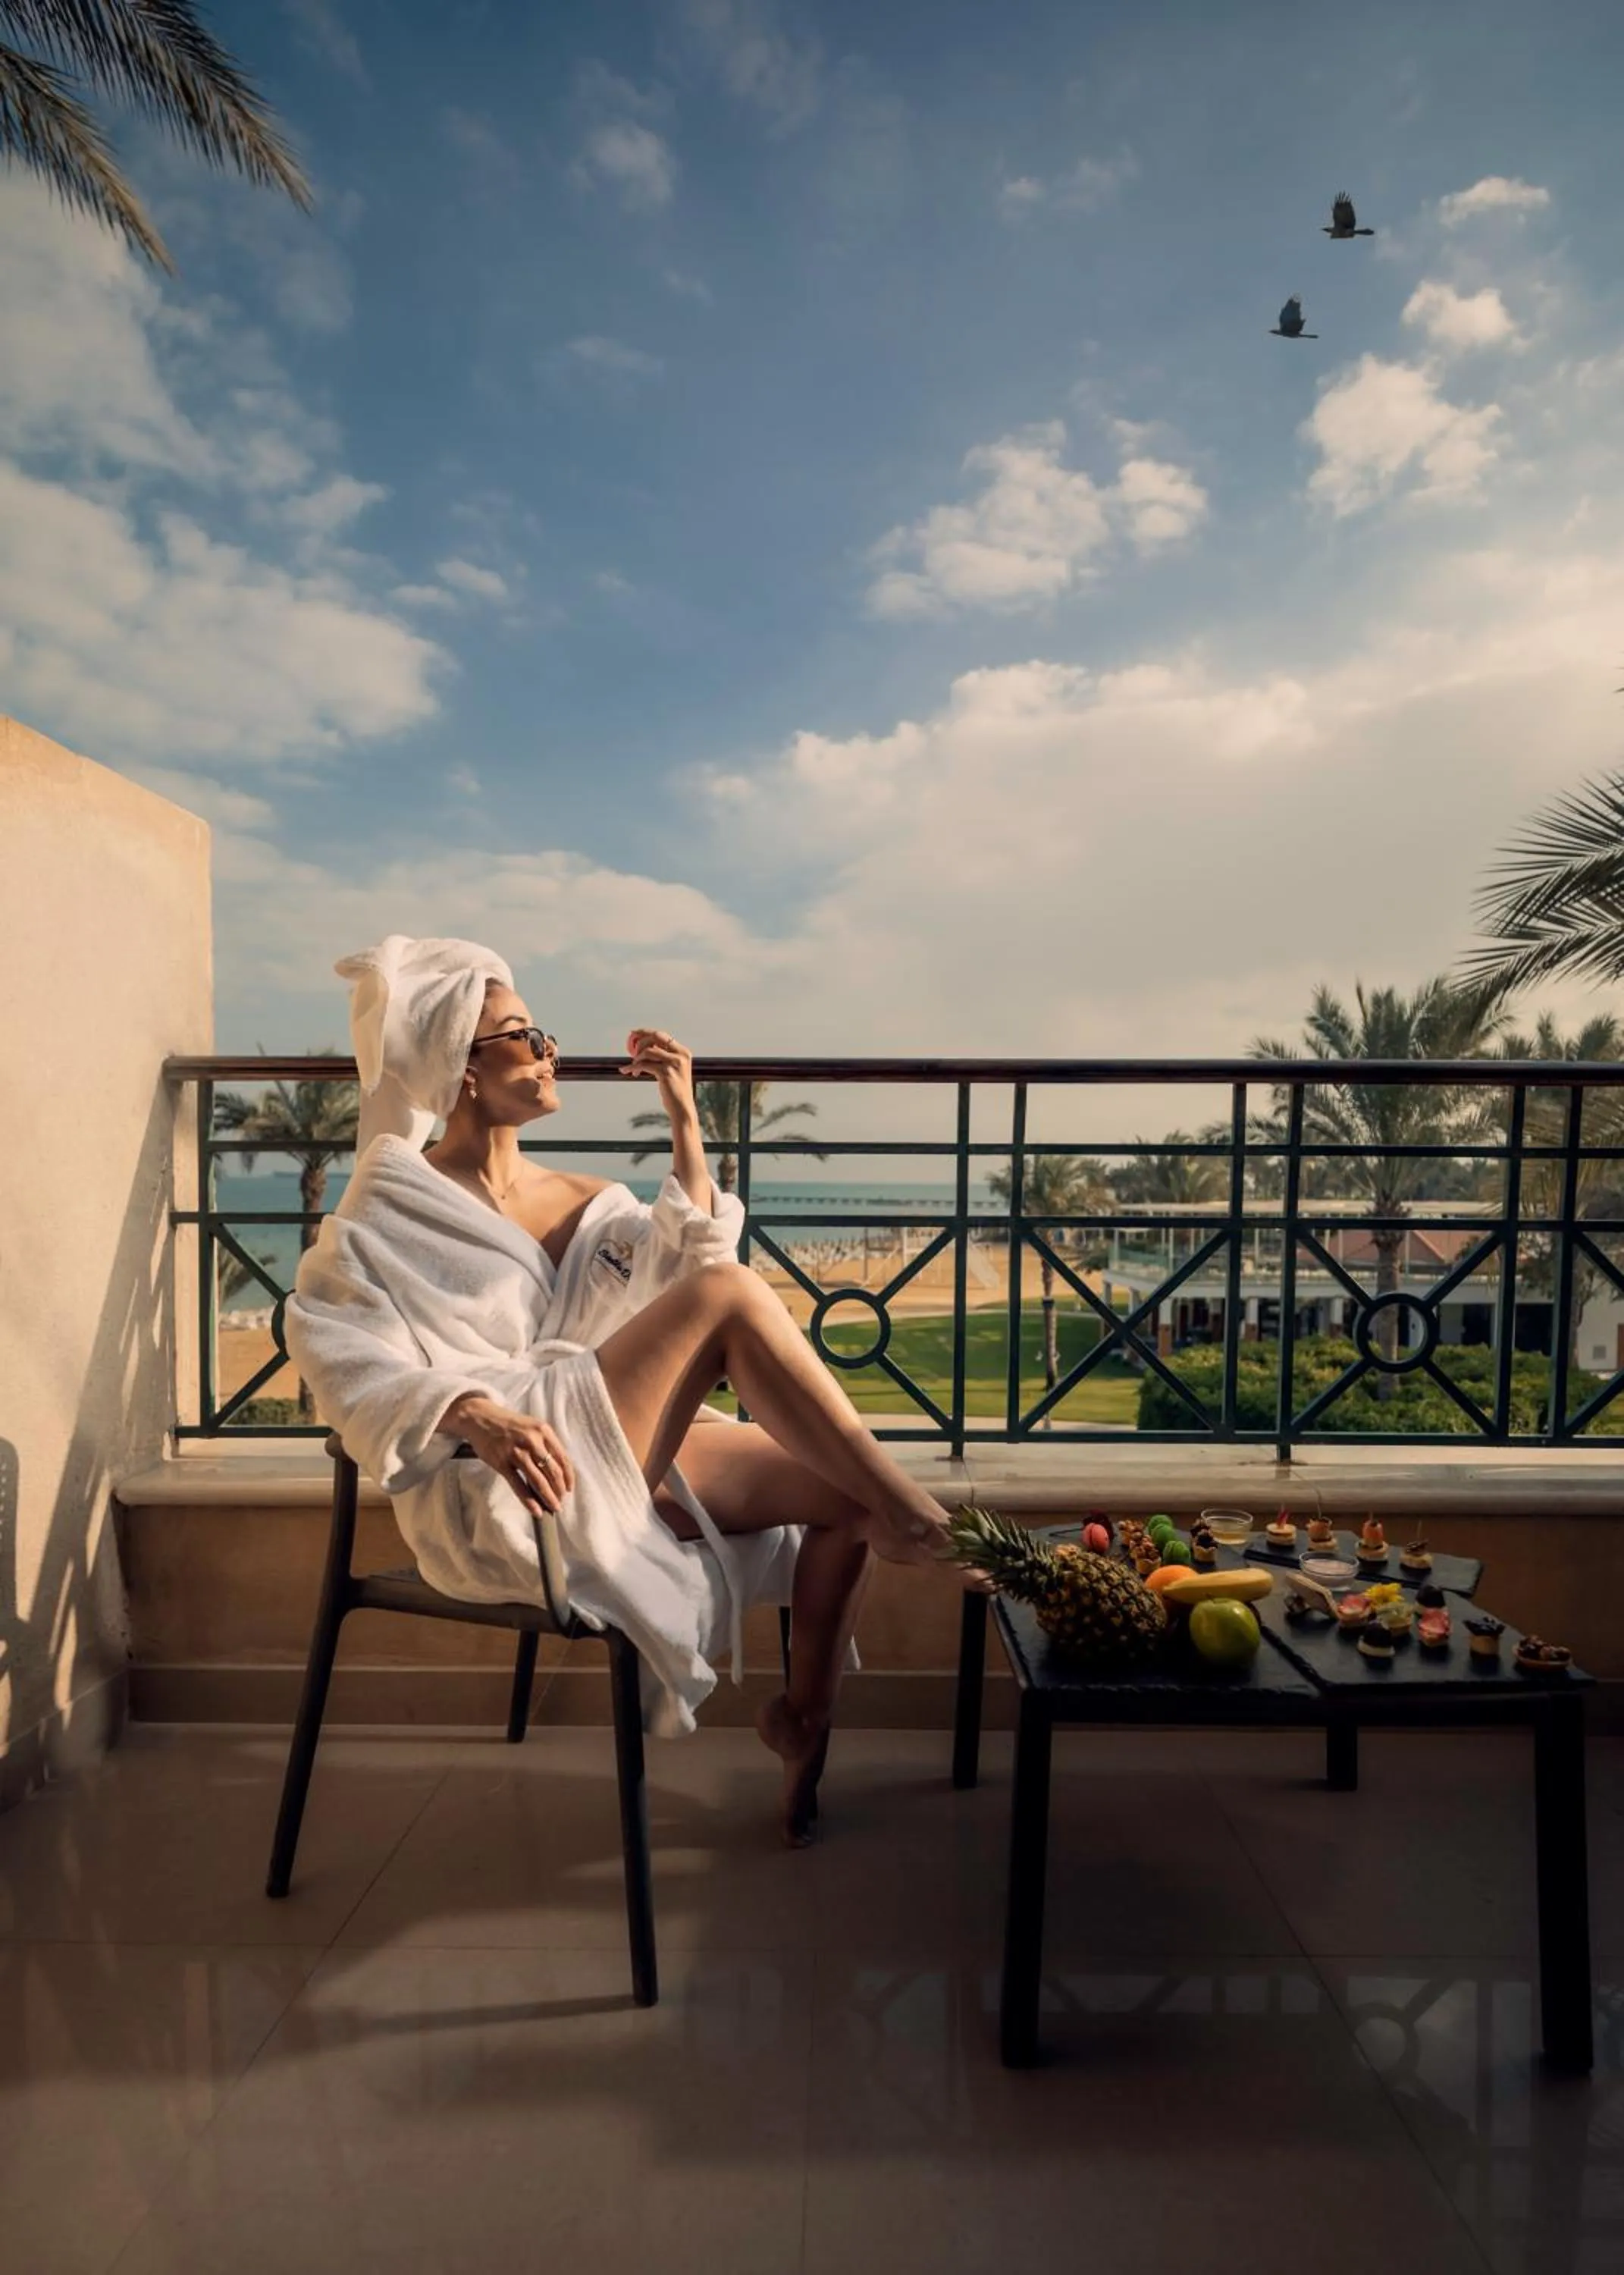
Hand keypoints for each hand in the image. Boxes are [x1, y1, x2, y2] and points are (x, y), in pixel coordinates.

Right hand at [453, 1398, 575, 1516]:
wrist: (480, 1417)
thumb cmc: (509, 1424)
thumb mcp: (532, 1427)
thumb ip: (545, 1444)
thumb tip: (557, 1470)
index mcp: (543, 1431)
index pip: (562, 1458)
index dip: (568, 1477)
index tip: (570, 1489)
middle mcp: (532, 1441)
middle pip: (553, 1471)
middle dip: (559, 1490)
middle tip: (561, 1502)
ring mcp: (516, 1452)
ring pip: (538, 1480)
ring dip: (548, 1498)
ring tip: (553, 1508)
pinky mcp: (502, 1462)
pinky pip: (519, 1485)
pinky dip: (529, 1501)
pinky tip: (536, 1510)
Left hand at [620, 1027, 696, 1124]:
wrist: (682, 1108)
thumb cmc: (676, 1091)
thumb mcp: (673, 1070)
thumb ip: (663, 1057)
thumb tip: (644, 1047)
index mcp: (683, 1052)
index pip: (662, 1035)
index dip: (646, 1032)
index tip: (634, 1033)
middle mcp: (680, 1055)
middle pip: (655, 1037)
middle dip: (640, 1041)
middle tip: (631, 1050)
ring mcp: (674, 1063)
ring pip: (648, 1051)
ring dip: (636, 1059)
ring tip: (633, 1068)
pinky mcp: (665, 1072)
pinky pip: (643, 1065)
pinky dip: (633, 1067)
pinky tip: (627, 1071)